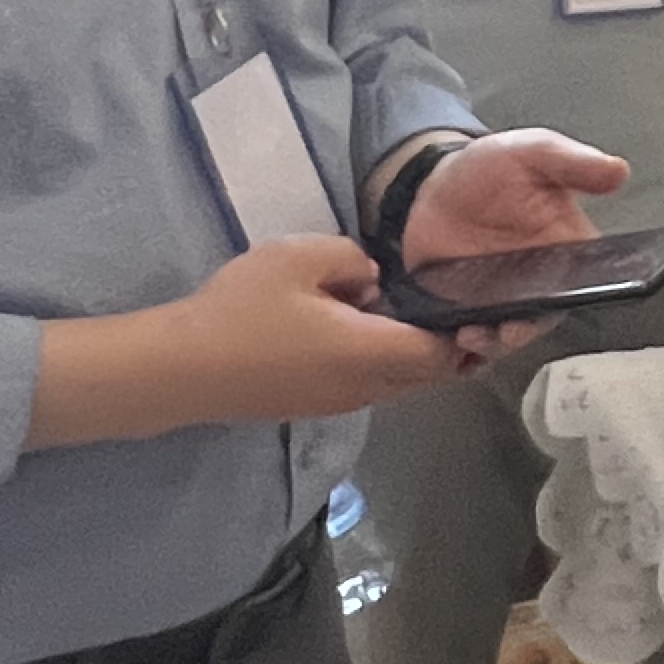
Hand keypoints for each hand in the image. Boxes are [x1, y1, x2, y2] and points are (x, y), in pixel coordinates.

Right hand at [172, 234, 469, 415]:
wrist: (181, 369)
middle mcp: (365, 388)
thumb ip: (351, 260)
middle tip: (464, 308)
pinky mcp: (315, 405)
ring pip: (401, 384)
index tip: (482, 304)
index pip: (442, 353)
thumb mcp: (298, 258)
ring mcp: (339, 402)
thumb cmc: (241, 310)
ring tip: (421, 312)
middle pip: (430, 376)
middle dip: (454, 348)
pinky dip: (388, 362)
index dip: (470, 334)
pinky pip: (372, 385)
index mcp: (370, 353)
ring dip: (418, 356)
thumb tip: (375, 282)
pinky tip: (370, 329)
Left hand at [398, 131, 630, 366]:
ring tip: (472, 334)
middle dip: (526, 330)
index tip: (559, 301)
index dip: (576, 297)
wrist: (435, 183)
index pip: (585, 283)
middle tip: (510, 328)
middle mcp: (539, 283)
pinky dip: (459, 343)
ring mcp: (501, 301)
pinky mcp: (464, 310)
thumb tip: (618, 171)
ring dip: (492, 343)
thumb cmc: (491, 168)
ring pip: (505, 336)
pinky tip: (450, 335)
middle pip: (542, 319)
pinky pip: (467, 336)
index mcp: (567, 249)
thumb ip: (575, 163)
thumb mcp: (534, 152)